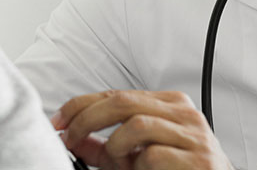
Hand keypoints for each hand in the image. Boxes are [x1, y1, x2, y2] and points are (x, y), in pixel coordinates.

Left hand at [51, 90, 233, 169]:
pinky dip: (138, 166)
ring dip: (115, 146)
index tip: (58, 121)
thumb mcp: (136, 157)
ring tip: (117, 162)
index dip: (81, 105)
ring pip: (137, 124)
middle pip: (123, 101)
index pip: (116, 93)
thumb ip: (106, 148)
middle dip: (87, 118)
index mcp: (169, 104)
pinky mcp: (199, 160)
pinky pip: (154, 155)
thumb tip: (71, 139)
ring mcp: (194, 135)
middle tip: (69, 137)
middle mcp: (183, 112)